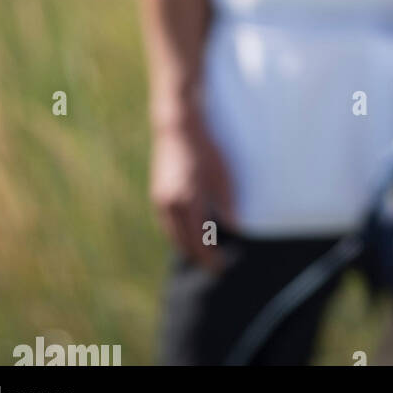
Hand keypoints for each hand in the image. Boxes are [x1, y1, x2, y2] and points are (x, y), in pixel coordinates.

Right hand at [149, 120, 237, 271]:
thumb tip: (235, 228)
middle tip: (215, 265)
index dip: (210, 257)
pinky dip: (179, 233)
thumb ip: (228, 204)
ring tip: (204, 251)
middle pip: (184, 243)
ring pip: (173, 235)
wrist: (177, 127)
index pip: (199, 242)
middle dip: (199, 257)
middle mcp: (171, 206)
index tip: (222, 266)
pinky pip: (168, 223)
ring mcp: (161, 200)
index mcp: (188, 202)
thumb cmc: (205, 149)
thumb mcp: (223, 175)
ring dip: (187, 246)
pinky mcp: (157, 194)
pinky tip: (190, 232)